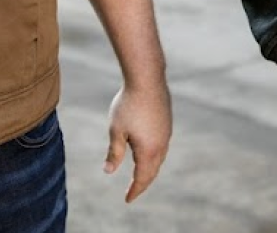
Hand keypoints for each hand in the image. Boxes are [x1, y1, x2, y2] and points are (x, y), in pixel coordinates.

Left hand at [103, 79, 172, 201]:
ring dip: (150, 167)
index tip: (127, 199)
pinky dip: (154, 153)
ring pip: (159, 157)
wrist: (147, 78)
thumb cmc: (128, 104)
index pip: (142, 178)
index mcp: (148, 150)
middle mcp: (161, 144)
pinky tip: (147, 148)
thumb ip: (114, 152)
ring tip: (140, 172)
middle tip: (133, 190)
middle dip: (143, 182)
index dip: (134, 190)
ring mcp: (167, 132)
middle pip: (153, 170)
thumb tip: (108, 171)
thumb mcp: (116, 130)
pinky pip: (162, 144)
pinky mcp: (167, 120)